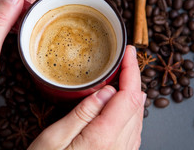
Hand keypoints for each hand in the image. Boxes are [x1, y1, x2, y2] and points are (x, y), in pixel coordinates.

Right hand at [28, 45, 146, 149]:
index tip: (129, 53)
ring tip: (120, 76)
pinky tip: (119, 102)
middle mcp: (120, 146)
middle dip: (133, 77)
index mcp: (103, 138)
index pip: (129, 96)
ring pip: (138, 115)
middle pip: (138, 103)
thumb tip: (106, 90)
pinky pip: (134, 128)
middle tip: (122, 61)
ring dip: (132, 92)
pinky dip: (130, 108)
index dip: (132, 70)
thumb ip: (83, 113)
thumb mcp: (54, 138)